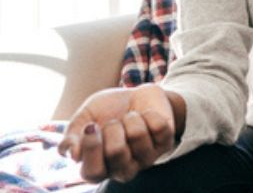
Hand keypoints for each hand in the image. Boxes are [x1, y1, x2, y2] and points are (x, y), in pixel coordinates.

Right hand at [58, 84, 178, 182]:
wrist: (135, 94)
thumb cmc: (106, 111)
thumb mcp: (84, 118)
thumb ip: (72, 136)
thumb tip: (73, 154)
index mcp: (99, 168)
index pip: (92, 173)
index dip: (91, 147)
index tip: (91, 126)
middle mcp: (123, 169)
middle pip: (116, 152)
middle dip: (113, 127)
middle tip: (114, 122)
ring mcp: (146, 159)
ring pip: (138, 135)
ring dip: (131, 118)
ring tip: (131, 118)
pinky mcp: (165, 144)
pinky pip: (158, 126)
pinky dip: (149, 113)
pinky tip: (147, 116)